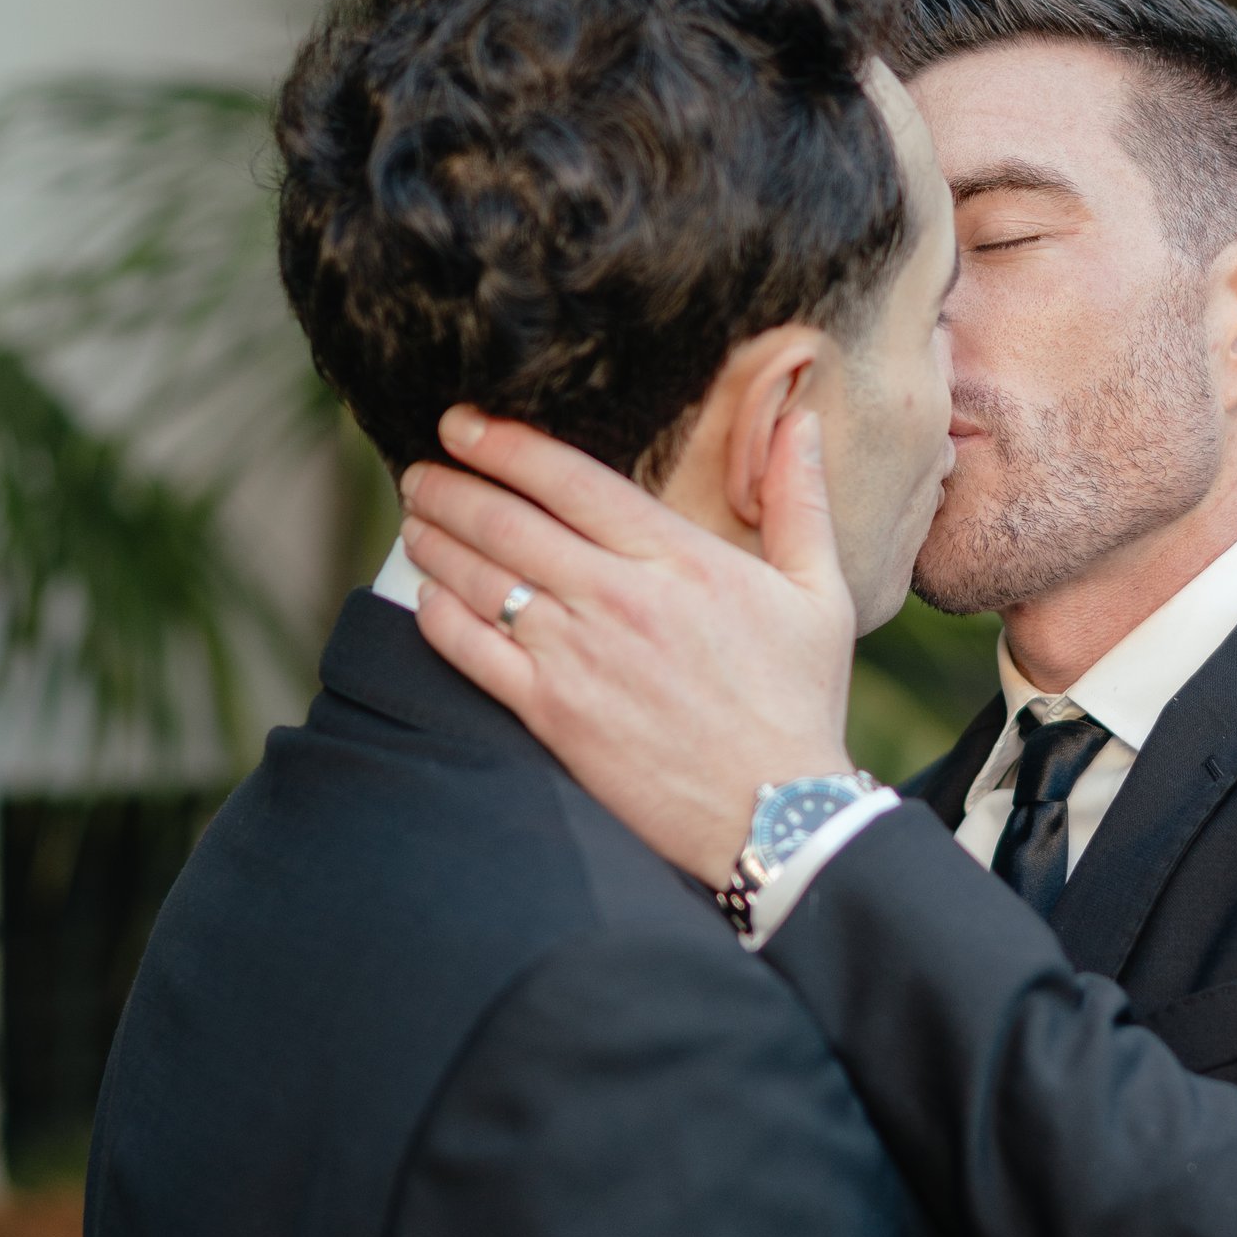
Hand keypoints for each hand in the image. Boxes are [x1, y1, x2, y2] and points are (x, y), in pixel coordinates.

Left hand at [400, 408, 856, 887]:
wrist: (776, 813)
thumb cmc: (799, 705)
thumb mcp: (821, 595)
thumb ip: (800, 502)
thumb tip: (803, 423)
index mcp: (678, 557)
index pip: (570, 478)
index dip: (505, 443)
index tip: (464, 424)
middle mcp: (617, 597)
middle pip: (507, 519)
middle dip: (451, 486)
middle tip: (420, 470)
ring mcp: (576, 656)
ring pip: (480, 577)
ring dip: (435, 541)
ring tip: (415, 521)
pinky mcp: (551, 713)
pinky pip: (470, 650)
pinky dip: (439, 615)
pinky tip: (429, 597)